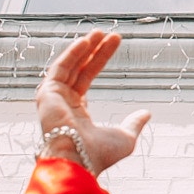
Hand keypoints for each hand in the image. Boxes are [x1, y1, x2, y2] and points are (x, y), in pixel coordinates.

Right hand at [37, 31, 150, 174]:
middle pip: (78, 69)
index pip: (86, 78)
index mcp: (76, 113)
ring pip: (68, 67)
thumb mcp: (124, 137)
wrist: (78, 161)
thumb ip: (133, 123)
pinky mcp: (47, 95)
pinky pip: (58, 70)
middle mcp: (62, 104)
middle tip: (108, 34)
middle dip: (93, 51)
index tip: (113, 43)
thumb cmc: (98, 155)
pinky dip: (70, 55)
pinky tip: (85, 42)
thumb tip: (146, 114)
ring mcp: (53, 100)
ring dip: (83, 48)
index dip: (99, 60)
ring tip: (99, 32)